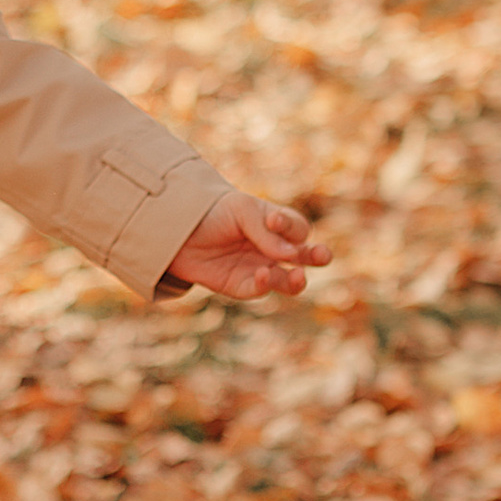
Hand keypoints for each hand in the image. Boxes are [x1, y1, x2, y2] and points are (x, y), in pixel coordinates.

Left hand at [161, 193, 328, 301]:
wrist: (177, 229)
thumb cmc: (214, 213)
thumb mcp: (241, 210)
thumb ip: (265, 230)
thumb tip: (290, 254)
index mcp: (275, 225)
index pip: (298, 229)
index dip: (291, 227)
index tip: (273, 221)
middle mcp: (272, 249)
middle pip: (304, 257)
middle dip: (317, 256)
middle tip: (323, 256)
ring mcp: (258, 269)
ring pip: (288, 281)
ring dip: (296, 280)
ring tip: (295, 275)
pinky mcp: (241, 286)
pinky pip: (259, 290)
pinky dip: (264, 285)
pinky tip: (261, 275)